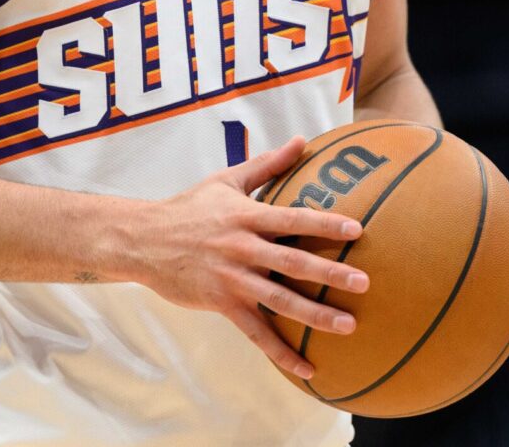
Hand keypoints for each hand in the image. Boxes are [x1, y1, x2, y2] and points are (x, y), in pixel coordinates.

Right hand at [133, 136, 369, 378]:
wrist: (144, 240)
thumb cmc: (189, 208)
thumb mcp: (227, 181)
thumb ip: (267, 165)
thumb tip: (302, 141)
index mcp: (246, 216)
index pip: (292, 219)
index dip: (324, 223)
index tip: (356, 230)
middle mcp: (242, 248)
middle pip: (292, 262)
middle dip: (329, 273)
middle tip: (364, 282)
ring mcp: (232, 278)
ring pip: (279, 301)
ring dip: (315, 315)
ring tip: (348, 325)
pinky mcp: (221, 303)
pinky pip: (255, 332)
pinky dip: (281, 352)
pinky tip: (308, 367)